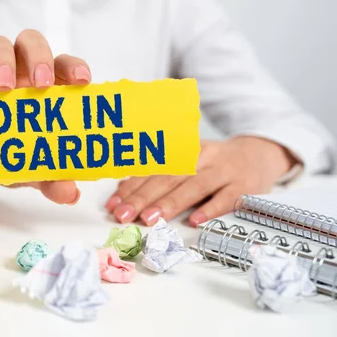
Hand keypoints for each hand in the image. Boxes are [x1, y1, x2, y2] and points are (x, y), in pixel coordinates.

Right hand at [0, 29, 90, 203]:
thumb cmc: (10, 151)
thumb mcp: (32, 168)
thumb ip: (52, 178)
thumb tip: (70, 194)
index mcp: (45, 86)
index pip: (64, 65)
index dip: (74, 67)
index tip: (82, 81)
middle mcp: (19, 73)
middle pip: (31, 43)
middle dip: (39, 56)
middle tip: (41, 82)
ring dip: (3, 60)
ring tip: (4, 86)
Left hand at [104, 137, 298, 226]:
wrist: (259, 154)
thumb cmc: (212, 164)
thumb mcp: (185, 162)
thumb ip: (158, 175)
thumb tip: (123, 191)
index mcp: (182, 151)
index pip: (152, 170)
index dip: (130, 188)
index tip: (113, 206)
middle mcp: (201, 158)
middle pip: (168, 178)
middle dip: (143, 198)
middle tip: (124, 216)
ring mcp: (224, 171)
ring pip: (194, 186)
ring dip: (170, 203)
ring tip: (150, 219)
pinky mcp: (245, 186)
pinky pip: (227, 198)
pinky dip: (211, 209)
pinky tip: (195, 221)